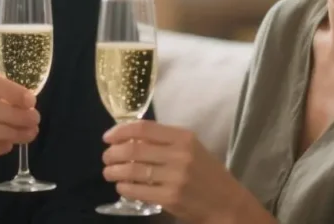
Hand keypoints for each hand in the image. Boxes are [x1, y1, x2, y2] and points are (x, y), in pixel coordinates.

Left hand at [102, 120, 258, 223]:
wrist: (227, 204)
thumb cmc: (207, 174)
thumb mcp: (191, 149)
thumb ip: (165, 141)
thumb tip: (129, 138)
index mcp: (184, 137)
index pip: (143, 128)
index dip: (120, 131)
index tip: (107, 137)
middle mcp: (179, 154)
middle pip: (134, 149)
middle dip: (113, 153)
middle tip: (106, 157)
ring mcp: (175, 177)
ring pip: (133, 170)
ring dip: (114, 171)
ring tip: (108, 172)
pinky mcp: (170, 198)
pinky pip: (139, 190)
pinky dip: (125, 188)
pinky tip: (121, 187)